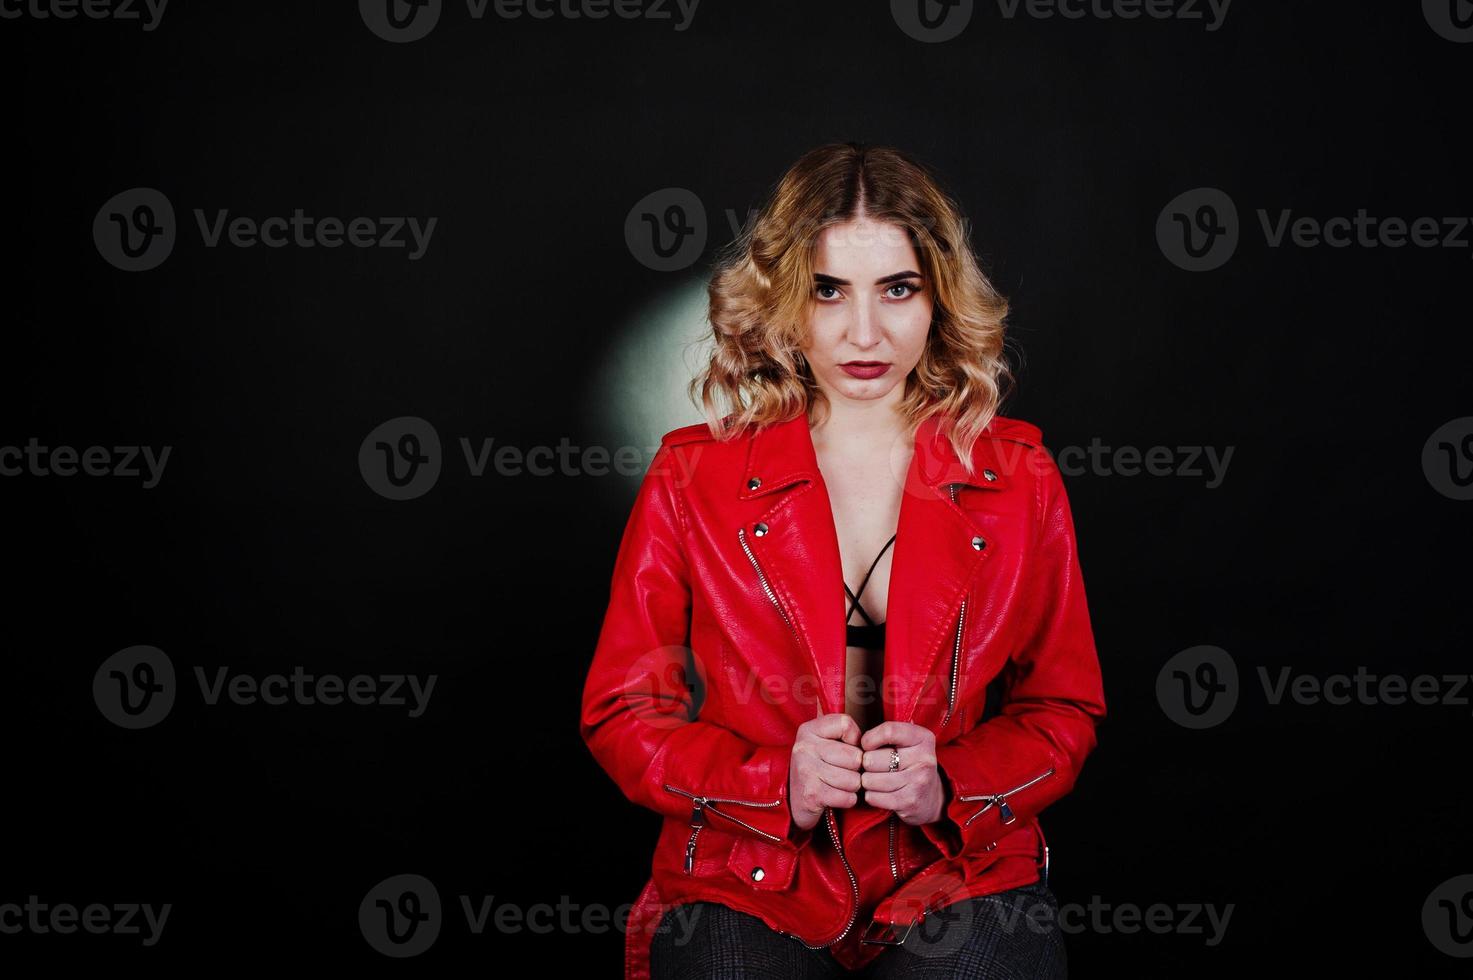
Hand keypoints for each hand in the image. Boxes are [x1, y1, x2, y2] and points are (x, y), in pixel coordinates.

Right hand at [787, 713, 863, 831]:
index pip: (845, 724)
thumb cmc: (817, 767)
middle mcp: (804, 748)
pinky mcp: (812, 795)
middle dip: (857, 768)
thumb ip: (842, 731)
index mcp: (808, 730)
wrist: (793, 799)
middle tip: (846, 772)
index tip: (848, 748)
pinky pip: (848, 797)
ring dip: (853, 786)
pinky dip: (848, 800)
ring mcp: (806, 771)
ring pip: (854, 779)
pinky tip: (838, 796)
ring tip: (842, 785)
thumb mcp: (821, 742)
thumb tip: (869, 739)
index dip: (855, 739)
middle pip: (855, 756)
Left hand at [859, 721, 945, 825]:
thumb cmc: (909, 764)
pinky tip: (878, 792)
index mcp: (923, 738)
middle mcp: (924, 759)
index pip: (888, 731)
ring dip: (867, 781)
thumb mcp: (906, 743)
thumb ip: (887, 735)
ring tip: (875, 779)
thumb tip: (857, 739)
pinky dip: (870, 796)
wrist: (931, 797)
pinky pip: (874, 797)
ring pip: (870, 780)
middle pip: (873, 758)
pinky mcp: (910, 801)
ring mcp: (918, 781)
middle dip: (866, 764)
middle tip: (872, 767)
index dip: (869, 739)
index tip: (866, 745)